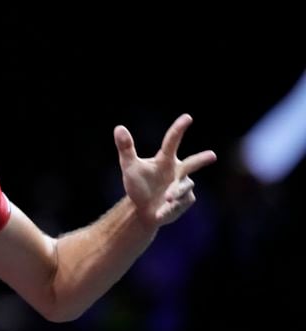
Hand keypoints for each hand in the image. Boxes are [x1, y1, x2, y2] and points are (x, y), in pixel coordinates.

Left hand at [114, 113, 216, 227]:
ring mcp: (183, 185)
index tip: (187, 118)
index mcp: (165, 159)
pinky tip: (160, 213)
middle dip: (201, 159)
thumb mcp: (129, 167)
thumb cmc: (138, 185)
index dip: (178, 129)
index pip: (172, 141)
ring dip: (174, 192)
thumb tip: (119, 128)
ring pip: (182, 186)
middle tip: (212, 155)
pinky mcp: (186, 200)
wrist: (142, 211)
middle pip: (191, 163)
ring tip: (167, 198)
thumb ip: (126, 148)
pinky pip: (179, 203)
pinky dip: (169, 208)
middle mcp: (177, 170)